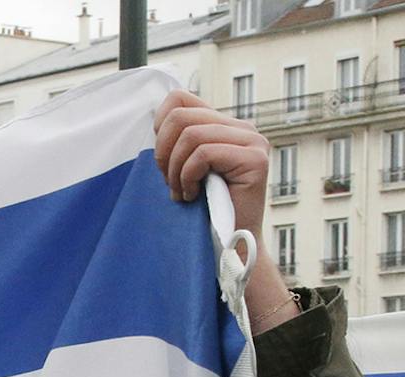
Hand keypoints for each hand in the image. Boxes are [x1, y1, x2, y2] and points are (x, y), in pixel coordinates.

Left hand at [152, 89, 296, 330]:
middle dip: (162, 152)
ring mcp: (253, 141)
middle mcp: (242, 128)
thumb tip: (151, 121)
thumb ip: (175, 143)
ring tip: (181, 192)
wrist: (226, 247)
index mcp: (223, 125)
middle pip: (181, 116)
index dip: (158, 125)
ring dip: (175, 169)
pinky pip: (203, 153)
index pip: (179, 98)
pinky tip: (192, 195)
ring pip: (191, 134)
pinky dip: (188, 176)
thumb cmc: (200, 211)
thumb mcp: (181, 170)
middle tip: (167, 182)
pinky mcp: (255, 159)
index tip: (160, 158)